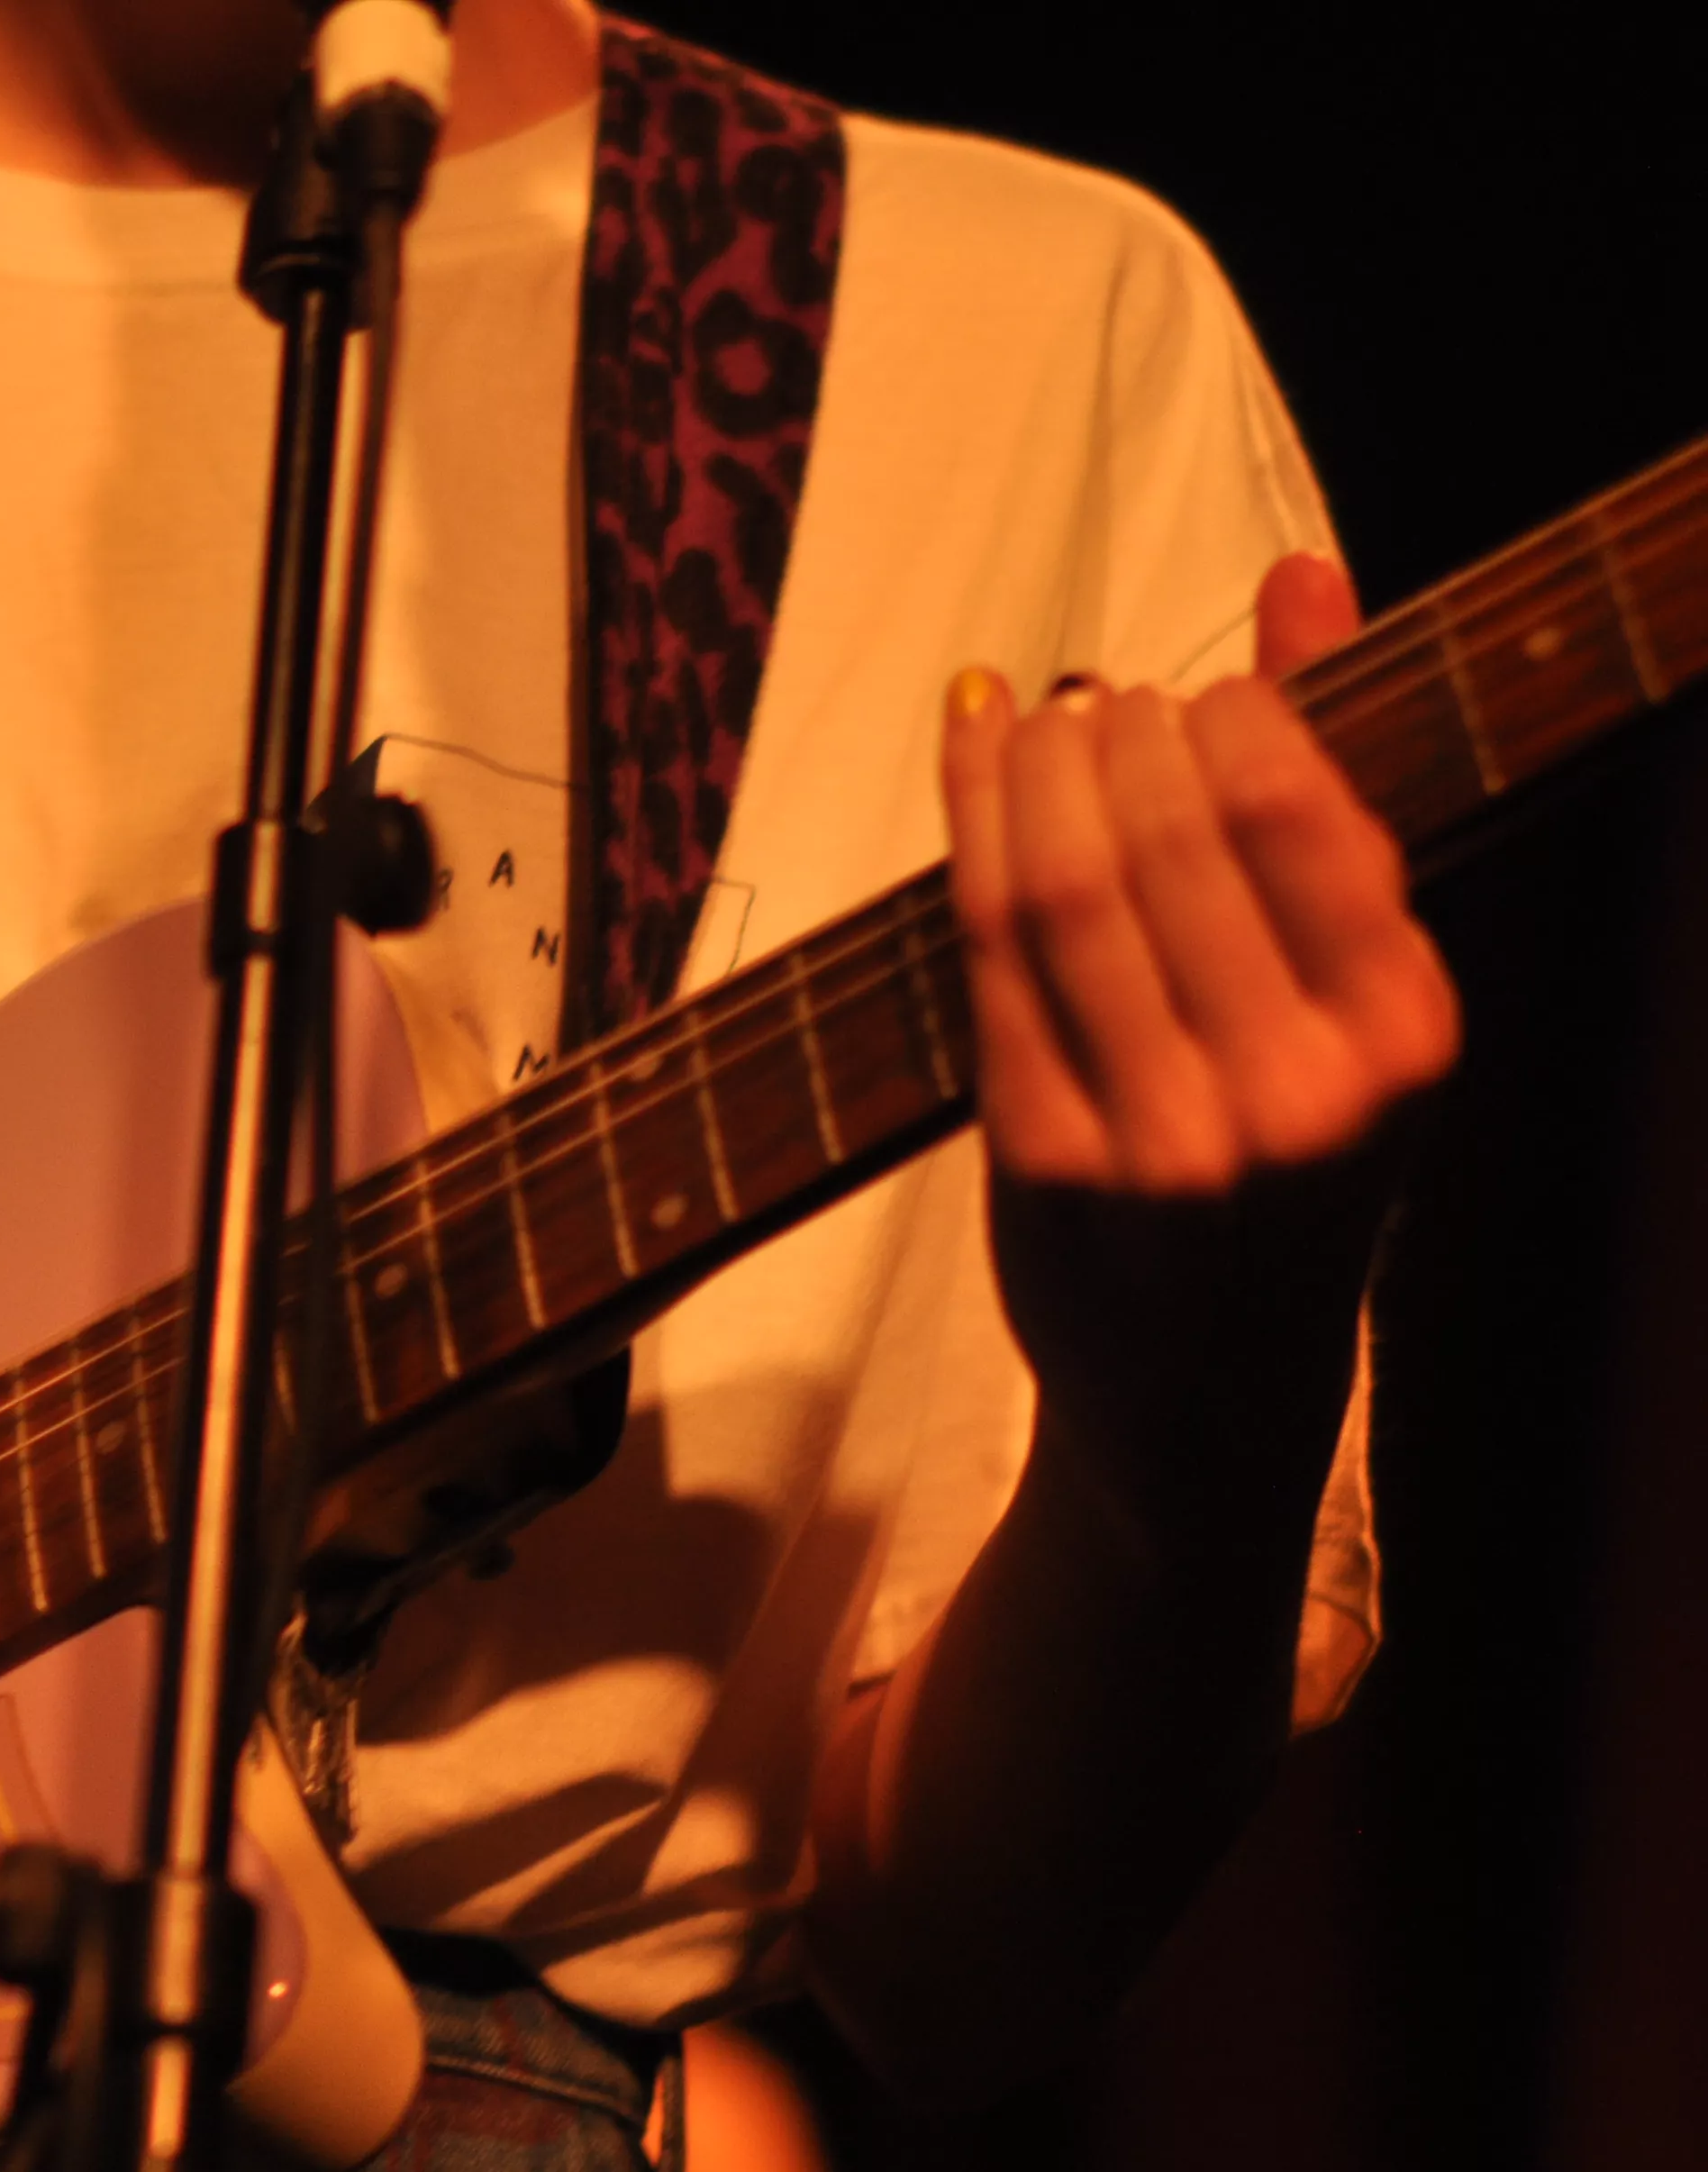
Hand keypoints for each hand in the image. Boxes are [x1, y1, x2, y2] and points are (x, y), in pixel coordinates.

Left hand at [942, 554, 1461, 1501]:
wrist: (1207, 1394)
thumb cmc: (1291, 1164)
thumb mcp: (1351, 997)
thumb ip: (1331, 782)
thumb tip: (1301, 575)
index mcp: (1406, 1037)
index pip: (1302, 815)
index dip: (1228, 718)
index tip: (1193, 689)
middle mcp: (1296, 1093)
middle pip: (1165, 838)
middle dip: (1115, 735)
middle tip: (1094, 700)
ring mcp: (1163, 1138)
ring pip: (1064, 886)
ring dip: (1032, 770)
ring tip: (1037, 721)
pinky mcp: (1046, 1165)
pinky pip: (986, 956)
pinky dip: (968, 831)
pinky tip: (972, 761)